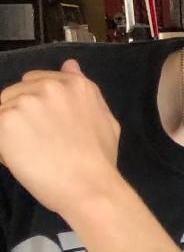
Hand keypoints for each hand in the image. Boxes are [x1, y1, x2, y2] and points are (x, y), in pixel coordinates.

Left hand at [0, 60, 123, 217]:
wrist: (89, 187)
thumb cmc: (100, 160)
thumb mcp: (104, 119)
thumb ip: (85, 92)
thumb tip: (70, 64)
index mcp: (76, 85)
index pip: (36, 81)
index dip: (37, 105)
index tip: (45, 126)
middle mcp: (50, 86)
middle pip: (14, 93)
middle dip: (20, 115)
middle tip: (37, 142)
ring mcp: (26, 101)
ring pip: (2, 111)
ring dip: (9, 130)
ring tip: (29, 153)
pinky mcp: (5, 119)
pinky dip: (2, 146)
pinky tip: (19, 159)